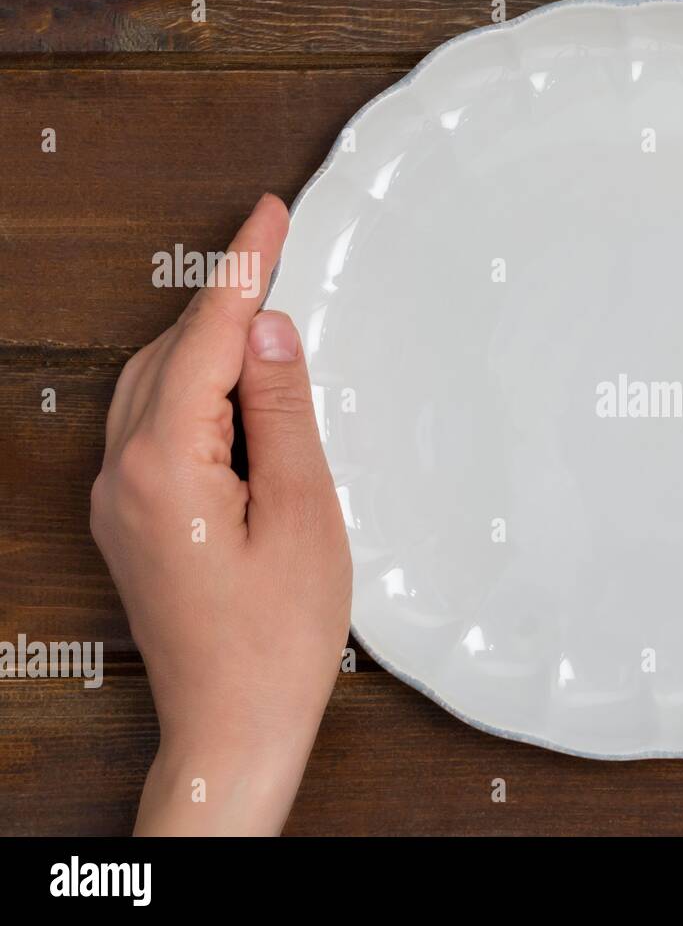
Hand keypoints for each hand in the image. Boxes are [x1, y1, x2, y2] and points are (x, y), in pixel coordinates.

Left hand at [91, 194, 350, 834]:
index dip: (243, 266)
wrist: (232, 727)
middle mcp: (122, 474)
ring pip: (157, 385)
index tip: (268, 213)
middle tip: (279, 250)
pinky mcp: (132, 520)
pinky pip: (154, 425)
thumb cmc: (275, 641)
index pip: (205, 335)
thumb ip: (282, 412)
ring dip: (211, 346)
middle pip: (171, 352)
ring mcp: (119, 500)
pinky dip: (197, 392)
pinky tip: (241, 397)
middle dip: (225, 299)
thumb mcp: (304, 513)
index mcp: (165, 465)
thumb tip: (269, 332)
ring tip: (272, 325)